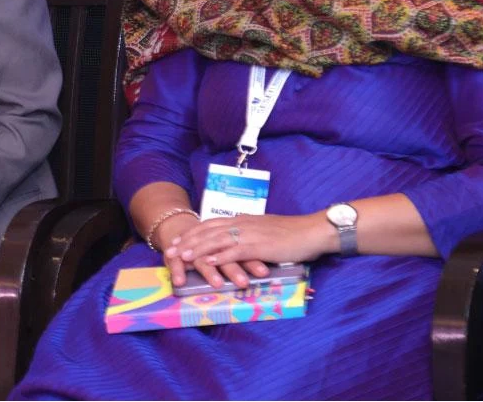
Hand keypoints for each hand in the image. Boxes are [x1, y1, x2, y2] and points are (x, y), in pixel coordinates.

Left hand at [165, 212, 328, 287]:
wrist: (311, 231)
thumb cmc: (292, 234)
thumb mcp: (265, 231)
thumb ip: (249, 235)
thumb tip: (237, 244)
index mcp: (243, 220)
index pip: (211, 224)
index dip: (193, 232)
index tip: (178, 240)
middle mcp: (242, 224)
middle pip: (208, 230)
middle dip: (188, 240)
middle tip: (171, 250)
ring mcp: (250, 234)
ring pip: (217, 240)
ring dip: (198, 248)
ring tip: (182, 256)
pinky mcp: (259, 246)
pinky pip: (234, 251)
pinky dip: (218, 257)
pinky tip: (207, 263)